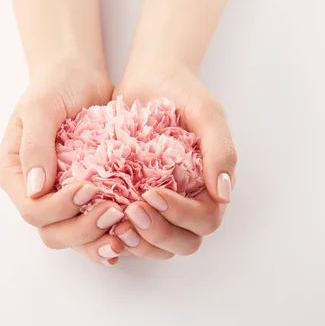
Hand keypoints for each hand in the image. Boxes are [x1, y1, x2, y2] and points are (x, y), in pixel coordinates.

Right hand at [0, 61, 125, 265]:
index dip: (60, 209)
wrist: (80, 77)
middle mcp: (36, 192)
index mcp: (16, 174)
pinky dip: (112, 234)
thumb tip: (36, 189)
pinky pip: (96, 227)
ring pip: (75, 238)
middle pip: (53, 232)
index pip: (32, 210)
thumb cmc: (56, 85)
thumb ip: (35, 145)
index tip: (89, 189)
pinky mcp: (87, 198)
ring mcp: (62, 198)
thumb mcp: (41, 107)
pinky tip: (133, 233)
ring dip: (99, 240)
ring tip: (127, 231)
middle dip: (83, 230)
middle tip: (114, 213)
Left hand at [111, 65, 237, 258]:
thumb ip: (221, 150)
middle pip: (183, 243)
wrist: (150, 78)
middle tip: (130, 213)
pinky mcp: (135, 203)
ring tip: (114, 224)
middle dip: (158, 234)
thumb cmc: (182, 92)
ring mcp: (161, 208)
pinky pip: (131, 233)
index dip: (180, 216)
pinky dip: (117, 234)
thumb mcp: (207, 113)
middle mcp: (189, 203)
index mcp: (211, 188)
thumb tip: (225, 194)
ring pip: (157, 247)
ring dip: (138, 243)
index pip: (205, 221)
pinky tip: (100, 220)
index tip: (152, 194)